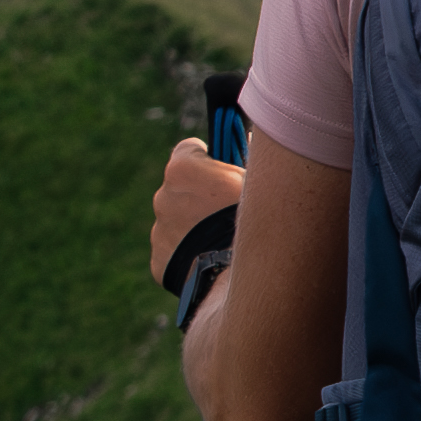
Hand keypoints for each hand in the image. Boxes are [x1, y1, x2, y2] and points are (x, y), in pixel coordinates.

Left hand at [140, 132, 244, 315]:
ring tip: (225, 243)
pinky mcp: (160, 264)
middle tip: (229, 213)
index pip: (189, 150)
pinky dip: (190, 257)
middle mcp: (163, 198)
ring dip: (195, 229)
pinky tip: (214, 263)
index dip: (208, 160)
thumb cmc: (260, 221)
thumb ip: (246, 161)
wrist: (248, 277)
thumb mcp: (261, 181)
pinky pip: (174, 254)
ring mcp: (159, 232)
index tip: (223, 171)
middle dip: (201, 197)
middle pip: (181, 189)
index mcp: (182, 169)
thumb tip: (248, 143)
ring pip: (177, 223)